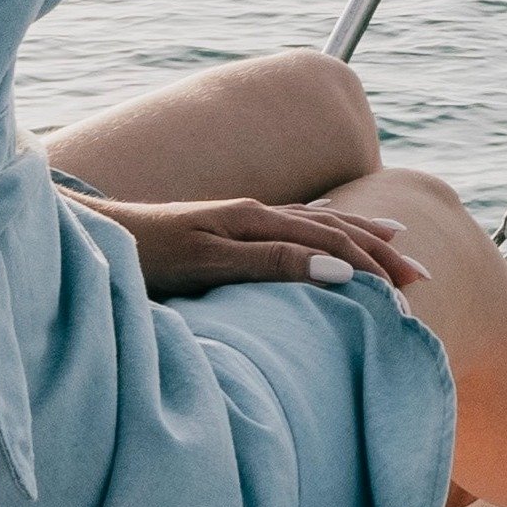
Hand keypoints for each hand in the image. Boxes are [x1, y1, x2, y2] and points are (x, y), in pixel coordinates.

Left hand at [86, 192, 420, 300]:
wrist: (86, 236)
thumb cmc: (139, 256)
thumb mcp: (207, 264)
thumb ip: (271, 263)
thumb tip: (341, 270)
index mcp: (254, 219)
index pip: (331, 240)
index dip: (372, 265)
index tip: (409, 293)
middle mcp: (251, 213)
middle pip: (331, 227)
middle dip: (378, 249)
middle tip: (420, 273)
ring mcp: (235, 219)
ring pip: (314, 222)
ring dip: (357, 234)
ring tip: (393, 239)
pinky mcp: (219, 230)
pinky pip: (289, 224)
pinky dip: (320, 228)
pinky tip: (322, 229)